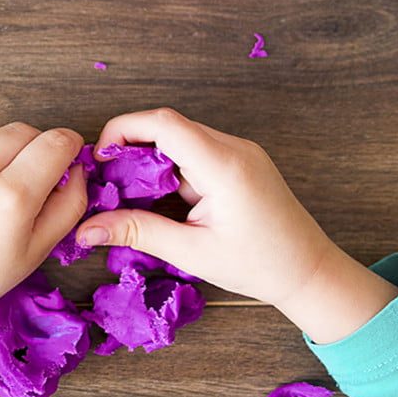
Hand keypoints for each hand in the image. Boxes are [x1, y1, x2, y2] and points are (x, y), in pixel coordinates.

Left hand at [0, 122, 86, 396]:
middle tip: (33, 177)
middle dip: (37, 146)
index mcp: (10, 198)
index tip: (68, 158)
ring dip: (2, 154)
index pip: (54, 142)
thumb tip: (77, 167)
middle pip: (23, 130)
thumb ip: (69, 205)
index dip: (69, 146)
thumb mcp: (37, 252)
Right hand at [75, 108, 396, 342]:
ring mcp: (240, 152)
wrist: (311, 273)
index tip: (100, 159)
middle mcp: (234, 148)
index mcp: (224, 166)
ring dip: (150, 160)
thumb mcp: (191, 252)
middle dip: (131, 148)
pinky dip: (169, 168)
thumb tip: (86, 230)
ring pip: (180, 138)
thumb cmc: (259, 266)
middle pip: (168, 126)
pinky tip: (160, 199)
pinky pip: (195, 152)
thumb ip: (136, 232)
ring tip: (130, 196)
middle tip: (108, 182)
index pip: (164, 123)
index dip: (123, 130)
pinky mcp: (240, 162)